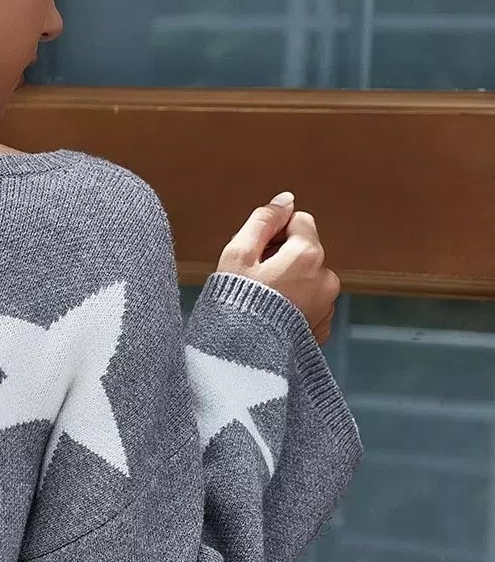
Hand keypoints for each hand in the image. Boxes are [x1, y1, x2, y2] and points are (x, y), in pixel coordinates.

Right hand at [216, 192, 341, 345]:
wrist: (240, 362)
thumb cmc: (233, 307)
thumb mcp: (237, 255)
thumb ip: (263, 220)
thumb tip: (286, 200)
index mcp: (308, 255)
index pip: (300, 221)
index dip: (274, 234)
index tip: (256, 256)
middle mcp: (326, 278)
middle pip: (306, 251)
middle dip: (283, 259)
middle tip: (255, 283)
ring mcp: (327, 306)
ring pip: (309, 279)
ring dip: (291, 284)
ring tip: (263, 304)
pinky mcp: (323, 329)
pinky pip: (311, 306)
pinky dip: (295, 308)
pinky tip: (272, 320)